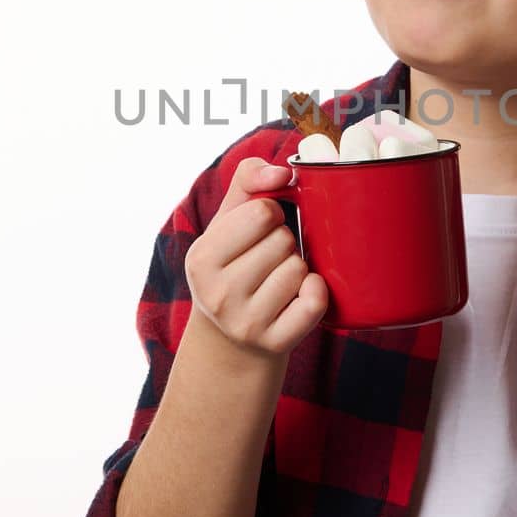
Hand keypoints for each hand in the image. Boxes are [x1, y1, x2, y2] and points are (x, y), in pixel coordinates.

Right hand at [182, 157, 329, 357]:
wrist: (231, 340)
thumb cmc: (234, 267)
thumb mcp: (227, 222)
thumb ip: (248, 180)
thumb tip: (282, 172)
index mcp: (201, 257)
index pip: (263, 212)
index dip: (271, 214)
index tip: (260, 231)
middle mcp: (217, 294)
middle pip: (284, 240)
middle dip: (284, 243)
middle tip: (268, 260)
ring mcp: (245, 323)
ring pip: (300, 269)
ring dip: (298, 268)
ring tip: (278, 280)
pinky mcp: (274, 344)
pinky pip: (315, 302)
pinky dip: (315, 292)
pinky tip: (299, 296)